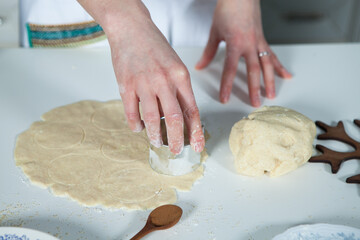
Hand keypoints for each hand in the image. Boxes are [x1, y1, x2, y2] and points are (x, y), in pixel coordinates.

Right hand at [78, 0, 204, 153]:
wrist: (131, 29)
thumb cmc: (155, 47)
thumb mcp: (176, 65)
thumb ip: (179, 90)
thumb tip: (182, 117)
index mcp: (180, 76)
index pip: (192, 110)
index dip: (196, 131)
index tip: (198, 146)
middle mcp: (164, 81)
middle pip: (174, 118)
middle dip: (177, 140)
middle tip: (177, 151)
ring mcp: (143, 83)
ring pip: (151, 119)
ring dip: (155, 136)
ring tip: (157, 143)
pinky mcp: (126, 85)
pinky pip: (131, 113)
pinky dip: (136, 125)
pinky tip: (139, 129)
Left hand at [196, 0, 291, 106]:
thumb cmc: (228, 10)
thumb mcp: (215, 32)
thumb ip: (209, 51)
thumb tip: (200, 66)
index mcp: (235, 43)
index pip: (230, 69)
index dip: (227, 85)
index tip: (225, 99)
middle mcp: (249, 44)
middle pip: (253, 70)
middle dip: (254, 88)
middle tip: (255, 103)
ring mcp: (259, 42)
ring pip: (267, 65)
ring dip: (270, 81)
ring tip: (271, 96)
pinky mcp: (264, 40)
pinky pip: (273, 55)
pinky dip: (279, 66)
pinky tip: (286, 76)